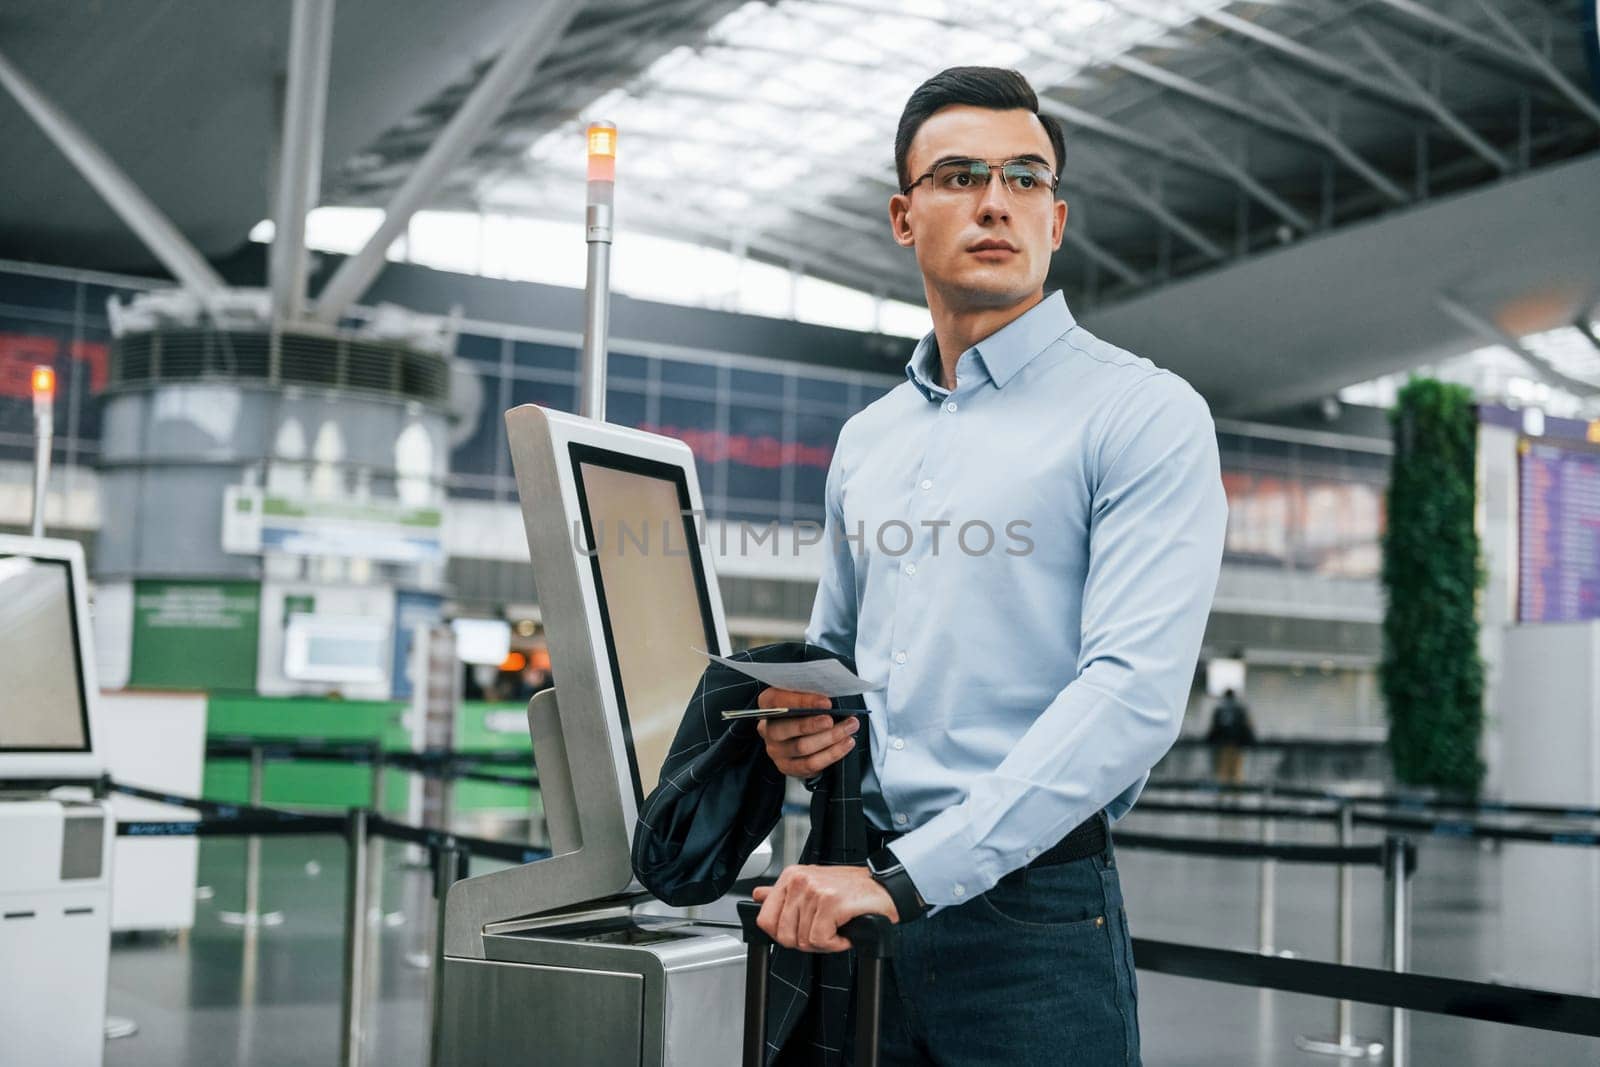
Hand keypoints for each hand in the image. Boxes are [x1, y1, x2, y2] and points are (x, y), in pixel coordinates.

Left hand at [752, 864, 896, 951]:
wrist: (885, 888)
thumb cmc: (851, 890)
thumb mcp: (812, 886)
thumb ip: (783, 894)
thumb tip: (758, 896)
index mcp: (791, 876)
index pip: (765, 919)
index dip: (783, 935)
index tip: (802, 931)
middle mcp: (799, 880)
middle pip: (783, 935)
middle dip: (805, 942)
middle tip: (824, 933)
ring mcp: (814, 890)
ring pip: (803, 940)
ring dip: (824, 944)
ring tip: (837, 929)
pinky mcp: (830, 903)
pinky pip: (820, 940)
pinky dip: (835, 944)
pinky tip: (845, 933)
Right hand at [755, 687, 858, 777]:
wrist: (800, 731)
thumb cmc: (804, 708)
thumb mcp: (803, 693)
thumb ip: (811, 691)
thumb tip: (832, 690)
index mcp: (768, 705)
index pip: (778, 701)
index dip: (802, 701)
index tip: (826, 702)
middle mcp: (768, 728)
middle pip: (787, 728)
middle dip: (814, 724)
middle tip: (833, 720)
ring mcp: (776, 750)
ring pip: (802, 747)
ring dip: (829, 738)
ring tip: (848, 728)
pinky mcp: (787, 766)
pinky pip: (810, 764)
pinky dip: (831, 754)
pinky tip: (845, 744)